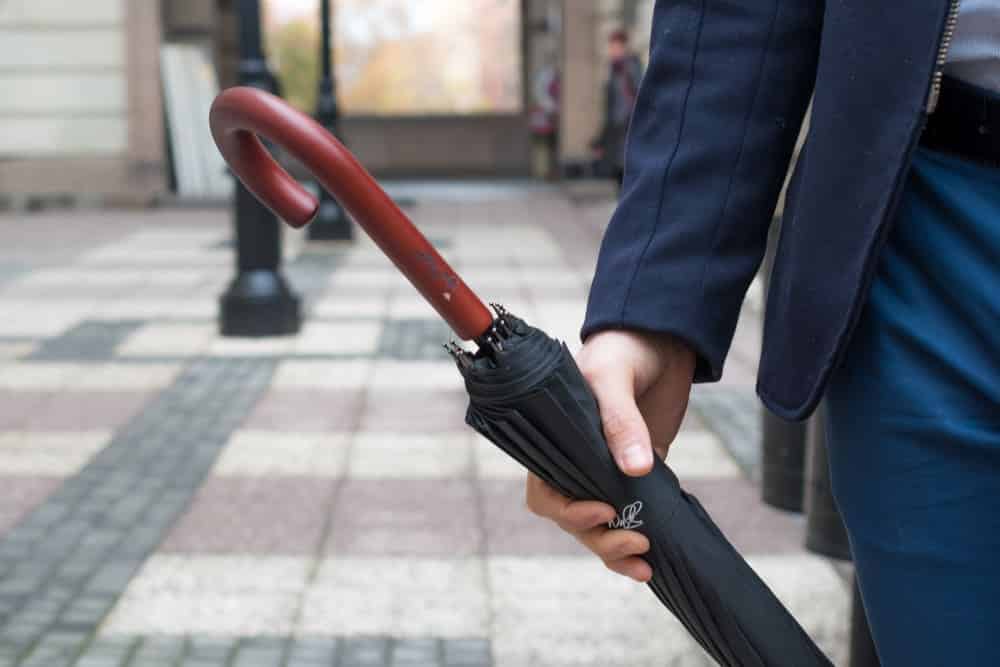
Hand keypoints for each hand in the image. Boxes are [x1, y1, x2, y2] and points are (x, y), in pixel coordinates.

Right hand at [525, 329, 694, 581]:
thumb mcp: (613, 376)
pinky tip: (650, 559)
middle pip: (571, 517)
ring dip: (614, 548)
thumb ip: (620, 420)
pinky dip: (634, 539)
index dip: (566, 510)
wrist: (662, 339)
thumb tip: (636, 469)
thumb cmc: (622, 348)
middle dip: (597, 537)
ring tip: (644, 560)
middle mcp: (574, 460)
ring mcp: (605, 471)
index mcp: (553, 439)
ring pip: (597, 526)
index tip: (602, 509)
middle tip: (636, 539)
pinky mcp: (635, 476)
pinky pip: (628, 516)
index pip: (544, 489)